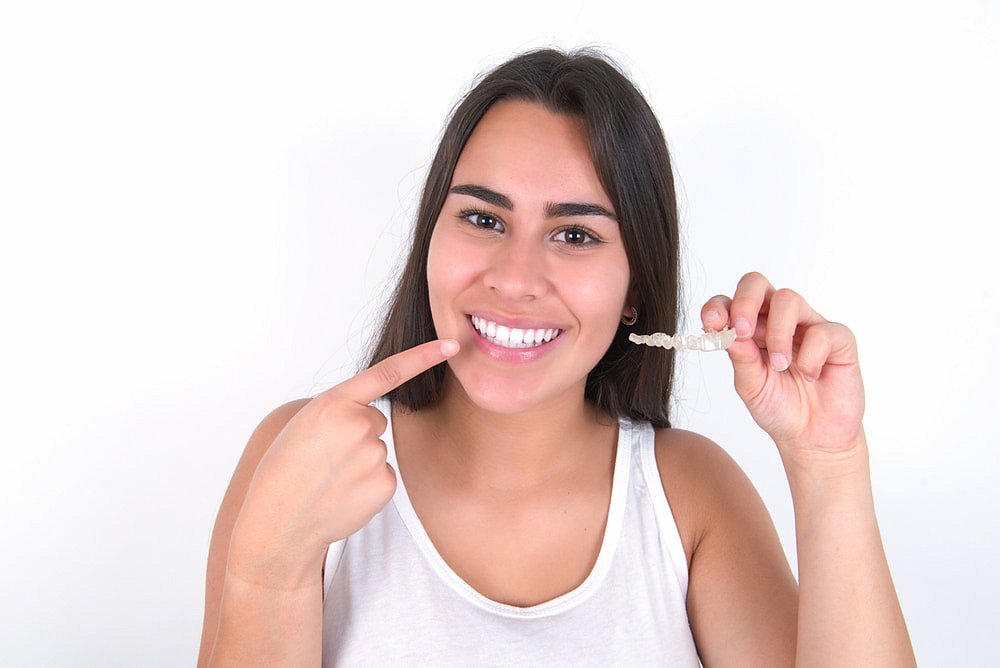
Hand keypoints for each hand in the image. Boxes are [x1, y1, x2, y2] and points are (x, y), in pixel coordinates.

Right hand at [227, 339, 458, 587]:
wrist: (278, 523)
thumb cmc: (285, 472)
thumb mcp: (303, 425)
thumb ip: (340, 411)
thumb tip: (374, 418)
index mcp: (333, 403)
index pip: (386, 372)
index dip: (423, 356)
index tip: (451, 345)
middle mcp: (357, 425)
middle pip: (375, 420)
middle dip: (356, 435)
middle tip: (325, 459)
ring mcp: (374, 455)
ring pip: (378, 449)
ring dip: (360, 462)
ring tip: (329, 479)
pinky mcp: (385, 483)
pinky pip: (384, 475)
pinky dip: (367, 485)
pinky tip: (343, 494)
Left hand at [701, 272, 864, 459]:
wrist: (813, 438)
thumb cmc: (780, 408)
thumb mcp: (751, 386)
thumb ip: (740, 358)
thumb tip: (727, 333)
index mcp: (750, 329)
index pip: (728, 302)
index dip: (718, 307)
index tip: (712, 325)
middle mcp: (777, 320)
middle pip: (756, 283)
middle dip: (744, 302)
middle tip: (742, 330)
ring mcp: (808, 325)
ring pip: (788, 299)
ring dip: (777, 333)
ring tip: (779, 365)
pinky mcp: (838, 338)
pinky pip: (822, 331)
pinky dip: (810, 356)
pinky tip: (810, 375)